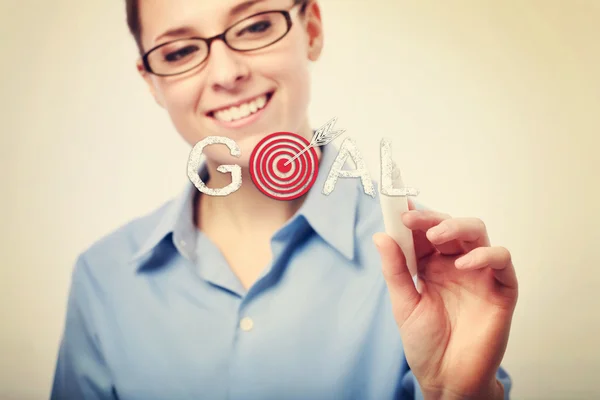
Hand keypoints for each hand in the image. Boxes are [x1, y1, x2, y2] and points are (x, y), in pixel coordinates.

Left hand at [373, 201, 517, 398]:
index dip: (412, 218)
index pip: (424, 232)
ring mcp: (479, 274)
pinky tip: (464, 265)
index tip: (396, 207)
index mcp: (431, 265)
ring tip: (435, 236)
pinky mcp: (501, 288)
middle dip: (431, 218)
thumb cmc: (426, 343)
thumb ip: (395, 270)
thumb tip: (380, 236)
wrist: (447, 378)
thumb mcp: (404, 304)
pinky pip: (501, 260)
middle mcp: (455, 264)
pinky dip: (485, 255)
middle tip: (411, 218)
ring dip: (456, 227)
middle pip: (450, 226)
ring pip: (476, 233)